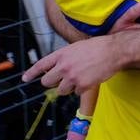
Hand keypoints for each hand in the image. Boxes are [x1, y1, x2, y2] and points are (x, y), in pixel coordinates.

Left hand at [21, 0, 139, 94]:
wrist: (113, 51)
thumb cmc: (97, 47)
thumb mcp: (77, 47)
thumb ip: (65, 58)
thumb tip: (58, 68)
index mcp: (61, 54)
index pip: (41, 65)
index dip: (32, 72)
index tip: (25, 78)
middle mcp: (63, 65)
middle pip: (47, 82)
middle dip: (53, 82)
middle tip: (61, 80)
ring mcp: (72, 76)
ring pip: (61, 90)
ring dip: (69, 87)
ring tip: (80, 77)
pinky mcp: (81, 85)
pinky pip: (76, 93)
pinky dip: (82, 89)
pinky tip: (89, 79)